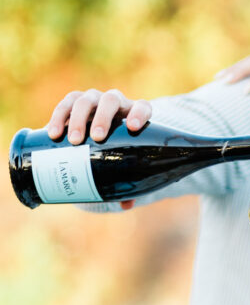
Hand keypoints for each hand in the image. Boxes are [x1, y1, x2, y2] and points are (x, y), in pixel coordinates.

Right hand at [46, 89, 151, 208]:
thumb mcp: (126, 162)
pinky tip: (53, 133)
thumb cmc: (120, 150)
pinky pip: (66, 104)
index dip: (139, 114)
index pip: (142, 108)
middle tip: (97, 138)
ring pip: (86, 100)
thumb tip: (126, 204)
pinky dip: (58, 117)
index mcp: (135, 113)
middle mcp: (115, 103)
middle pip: (111, 101)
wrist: (101, 133)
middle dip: (104, 118)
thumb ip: (129, 182)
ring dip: (79, 118)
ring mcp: (94, 99)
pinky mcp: (74, 101)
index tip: (133, 127)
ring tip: (74, 140)